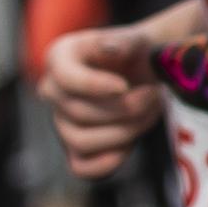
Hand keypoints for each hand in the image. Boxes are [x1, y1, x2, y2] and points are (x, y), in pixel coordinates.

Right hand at [40, 16, 174, 181]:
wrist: (147, 70)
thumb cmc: (137, 53)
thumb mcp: (135, 39)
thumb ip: (123, 41)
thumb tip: (110, 50)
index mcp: (60, 58)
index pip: (65, 79)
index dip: (94, 85)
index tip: (124, 86)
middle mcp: (53, 91)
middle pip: (80, 113)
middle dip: (126, 107)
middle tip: (155, 94)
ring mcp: (61, 121)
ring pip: (82, 141)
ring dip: (126, 130)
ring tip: (151, 111)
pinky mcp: (77, 147)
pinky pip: (82, 167)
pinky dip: (108, 162)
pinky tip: (131, 144)